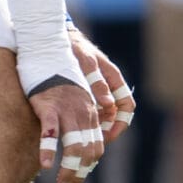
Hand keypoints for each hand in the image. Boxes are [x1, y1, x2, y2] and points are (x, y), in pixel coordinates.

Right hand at [32, 81, 103, 182]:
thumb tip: (80, 137)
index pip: (98, 146)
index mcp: (93, 112)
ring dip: (70, 170)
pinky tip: (46, 165)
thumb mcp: (76, 95)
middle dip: (80, 174)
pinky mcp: (48, 106)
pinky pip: (51, 132)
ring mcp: (68, 110)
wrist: (48, 49)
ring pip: (76, 146)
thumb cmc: (60, 74)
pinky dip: (49, 150)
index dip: (89, 165)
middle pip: (91, 151)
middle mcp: (85, 113)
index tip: (77, 175)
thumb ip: (82, 116)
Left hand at [69, 24, 134, 142]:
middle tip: (95, 145)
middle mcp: (108, 86)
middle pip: (116, 115)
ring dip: (97, 130)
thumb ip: (97, 82)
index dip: (121, 122)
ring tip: (83, 143)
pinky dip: (86, 123)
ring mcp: (96, 90)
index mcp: (113, 77)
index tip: (110, 135)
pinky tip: (73, 131)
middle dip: (109, 131)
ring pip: (103, 116)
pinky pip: (90, 111)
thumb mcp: (85, 62)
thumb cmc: (73, 46)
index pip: (126, 105)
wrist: (56, 37)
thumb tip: (108, 104)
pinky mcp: (83, 92)